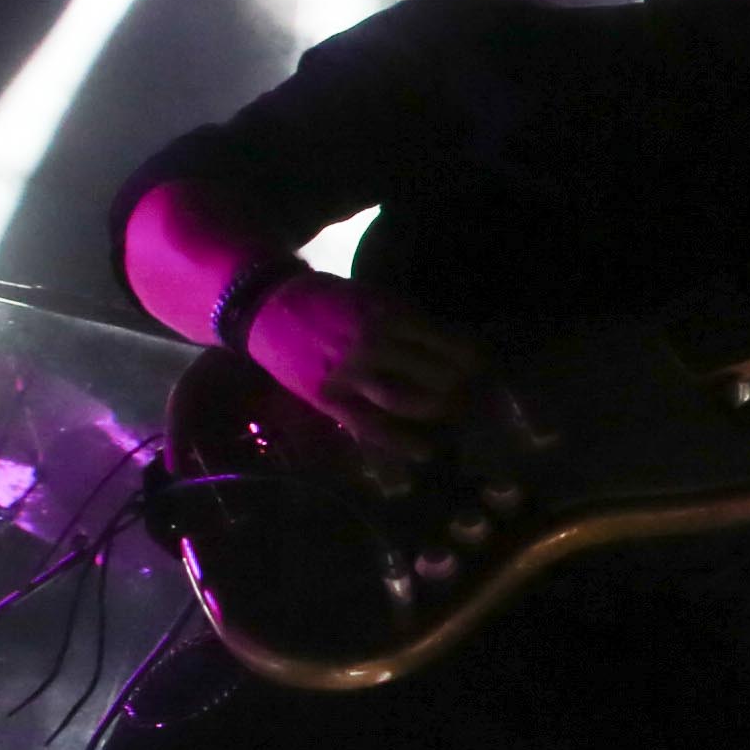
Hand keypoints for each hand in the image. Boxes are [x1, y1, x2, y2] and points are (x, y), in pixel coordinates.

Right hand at [240, 274, 490, 461]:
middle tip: (472, 393)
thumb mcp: (377, 298)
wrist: (267, 307)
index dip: (472, 359)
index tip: (481, 366)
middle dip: (460, 388)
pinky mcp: (330, 399)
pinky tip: (425, 451)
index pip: (449, 345)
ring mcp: (350, 375)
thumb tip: (455, 348)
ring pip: (408, 401)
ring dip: (436, 411)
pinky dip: (402, 442)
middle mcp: (373, 346)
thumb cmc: (330, 301)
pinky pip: (371, 427)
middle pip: (435, 376)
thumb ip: (412, 323)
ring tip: (451, 412)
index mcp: (390, 315)